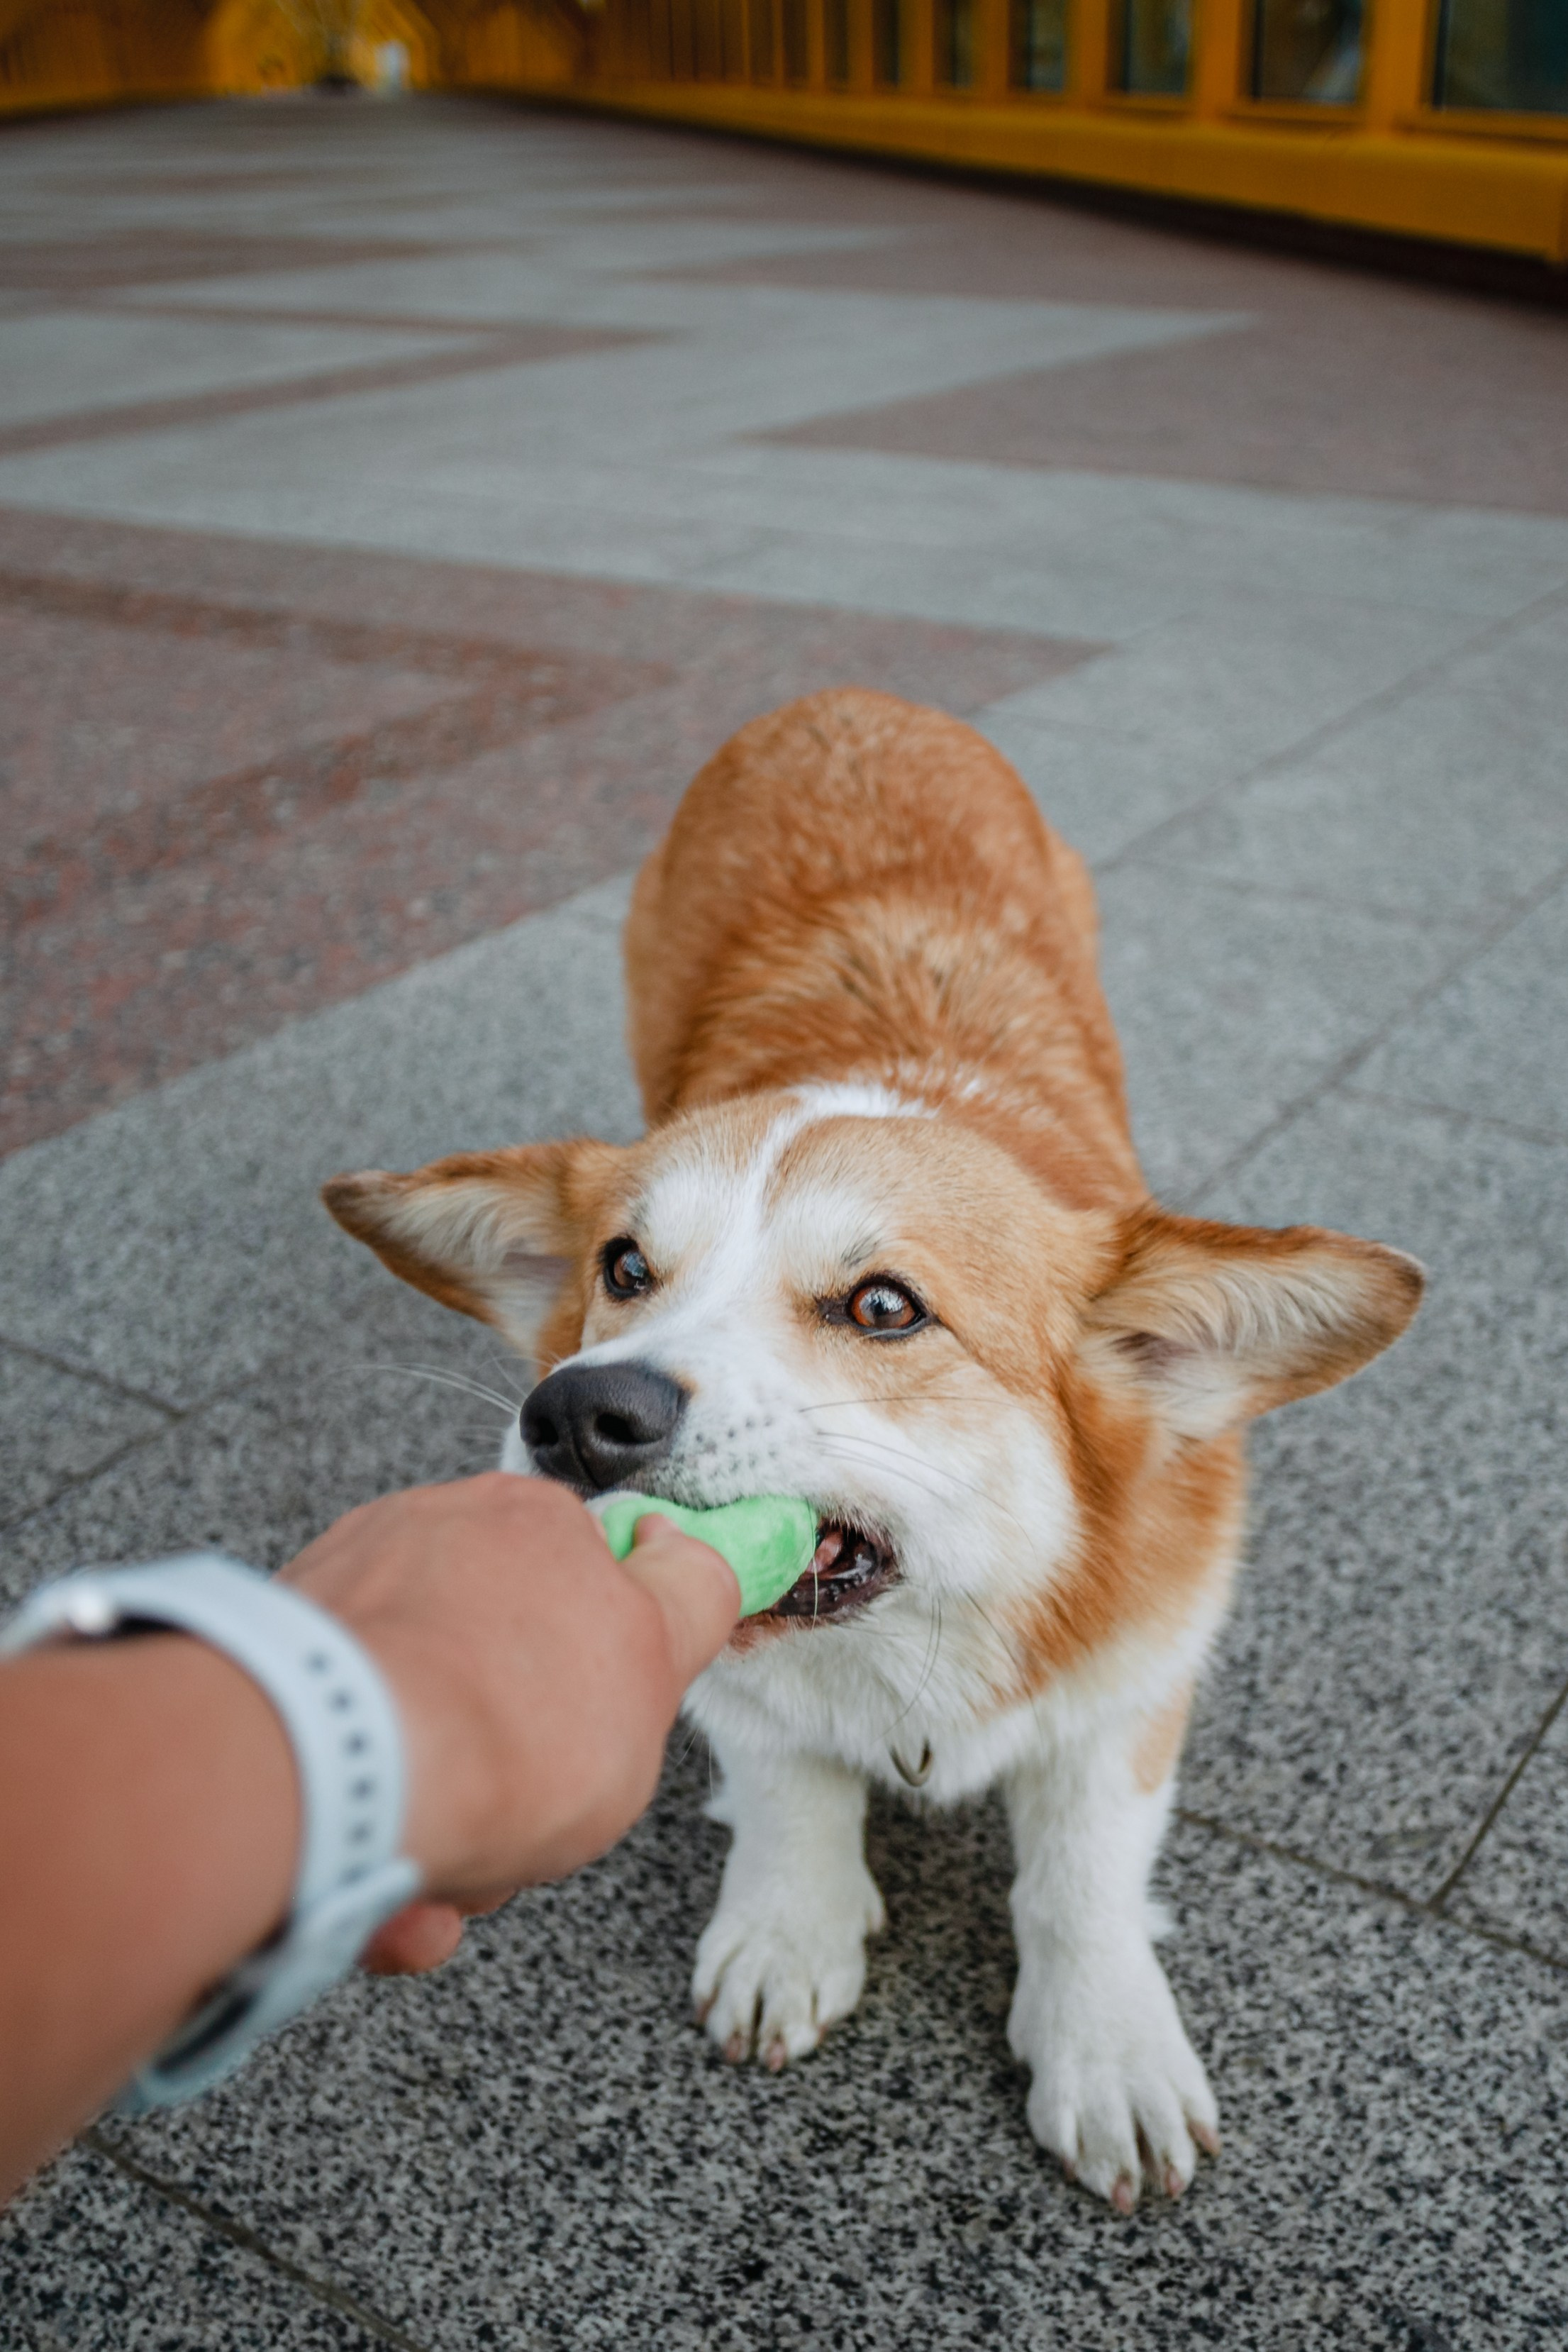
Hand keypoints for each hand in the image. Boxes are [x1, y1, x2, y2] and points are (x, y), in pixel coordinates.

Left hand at [279, 1472, 737, 1971]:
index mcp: (529, 1522)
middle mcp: (426, 1538)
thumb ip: (684, 1607)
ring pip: (423, 1733)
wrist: (345, 1775)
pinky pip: (346, 1766)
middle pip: (500, 1670)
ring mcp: (341, 1606)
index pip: (589, 1580)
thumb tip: (686, 1556)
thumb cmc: (503, 1724)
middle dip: (515, 1763)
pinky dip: (369, 1836)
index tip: (591, 1729)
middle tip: (521, 1814)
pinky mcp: (272, 1684)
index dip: (603, 1673)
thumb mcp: (658, 1661)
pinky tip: (389, 1896)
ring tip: (442, 1875)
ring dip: (443, 1818)